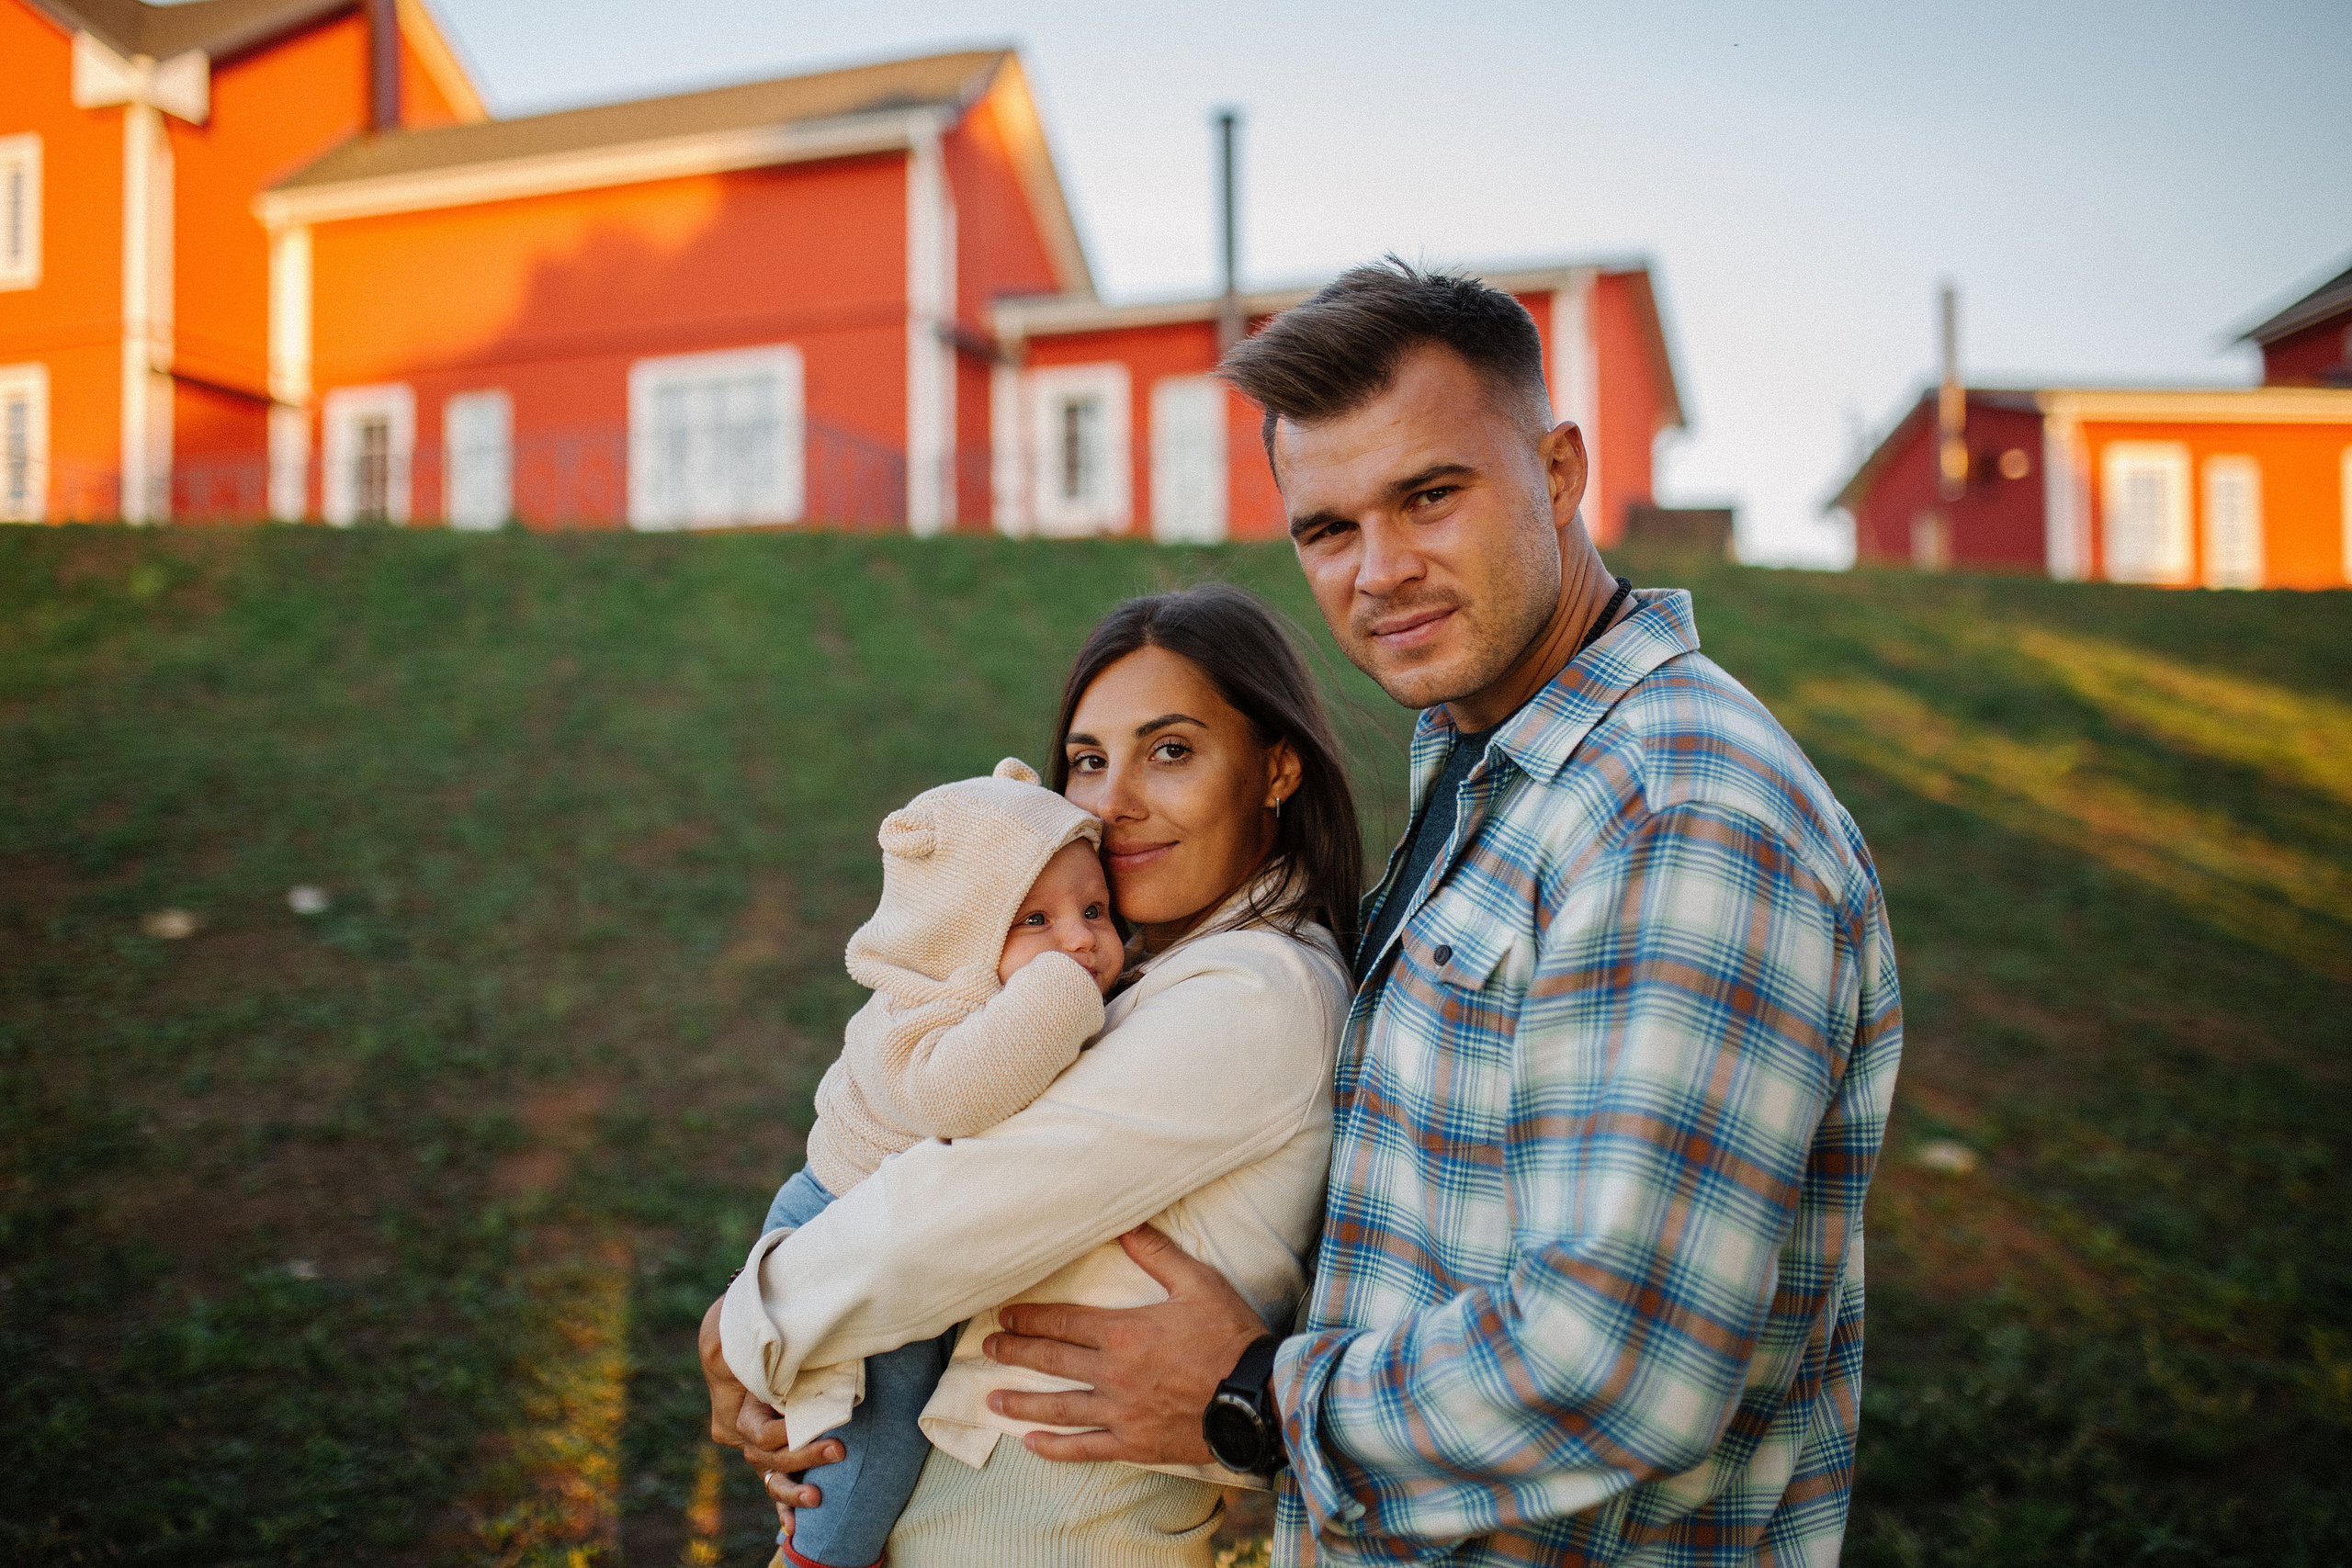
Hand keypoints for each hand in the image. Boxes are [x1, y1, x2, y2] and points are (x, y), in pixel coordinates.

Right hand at [700, 1295, 843, 1517]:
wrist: (747, 1328)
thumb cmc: (745, 1328)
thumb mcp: (737, 1334)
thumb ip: (739, 1351)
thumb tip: (753, 1365)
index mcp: (732, 1415)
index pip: (759, 1436)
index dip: (784, 1435)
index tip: (811, 1424)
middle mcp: (742, 1436)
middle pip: (771, 1459)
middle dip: (804, 1458)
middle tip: (838, 1449)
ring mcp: (758, 1448)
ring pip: (774, 1477)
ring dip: (795, 1490)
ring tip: (818, 1496)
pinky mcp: (776, 1450)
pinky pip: (778, 1482)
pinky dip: (784, 1506)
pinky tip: (794, 1528)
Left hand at [982, 1225, 1267, 1464]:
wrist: (1257, 1396)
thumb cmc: (1230, 1336)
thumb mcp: (1198, 1284)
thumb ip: (1158, 1254)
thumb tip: (1127, 1226)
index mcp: (1124, 1332)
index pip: (1063, 1322)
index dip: (1030, 1318)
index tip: (1004, 1316)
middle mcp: (1113, 1373)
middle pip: (1052, 1361)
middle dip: (1015, 1353)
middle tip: (987, 1349)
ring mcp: (1120, 1412)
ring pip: (1059, 1407)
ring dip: (1022, 1403)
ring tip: (992, 1400)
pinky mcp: (1133, 1443)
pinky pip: (1085, 1448)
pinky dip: (1055, 1448)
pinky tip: (1030, 1445)